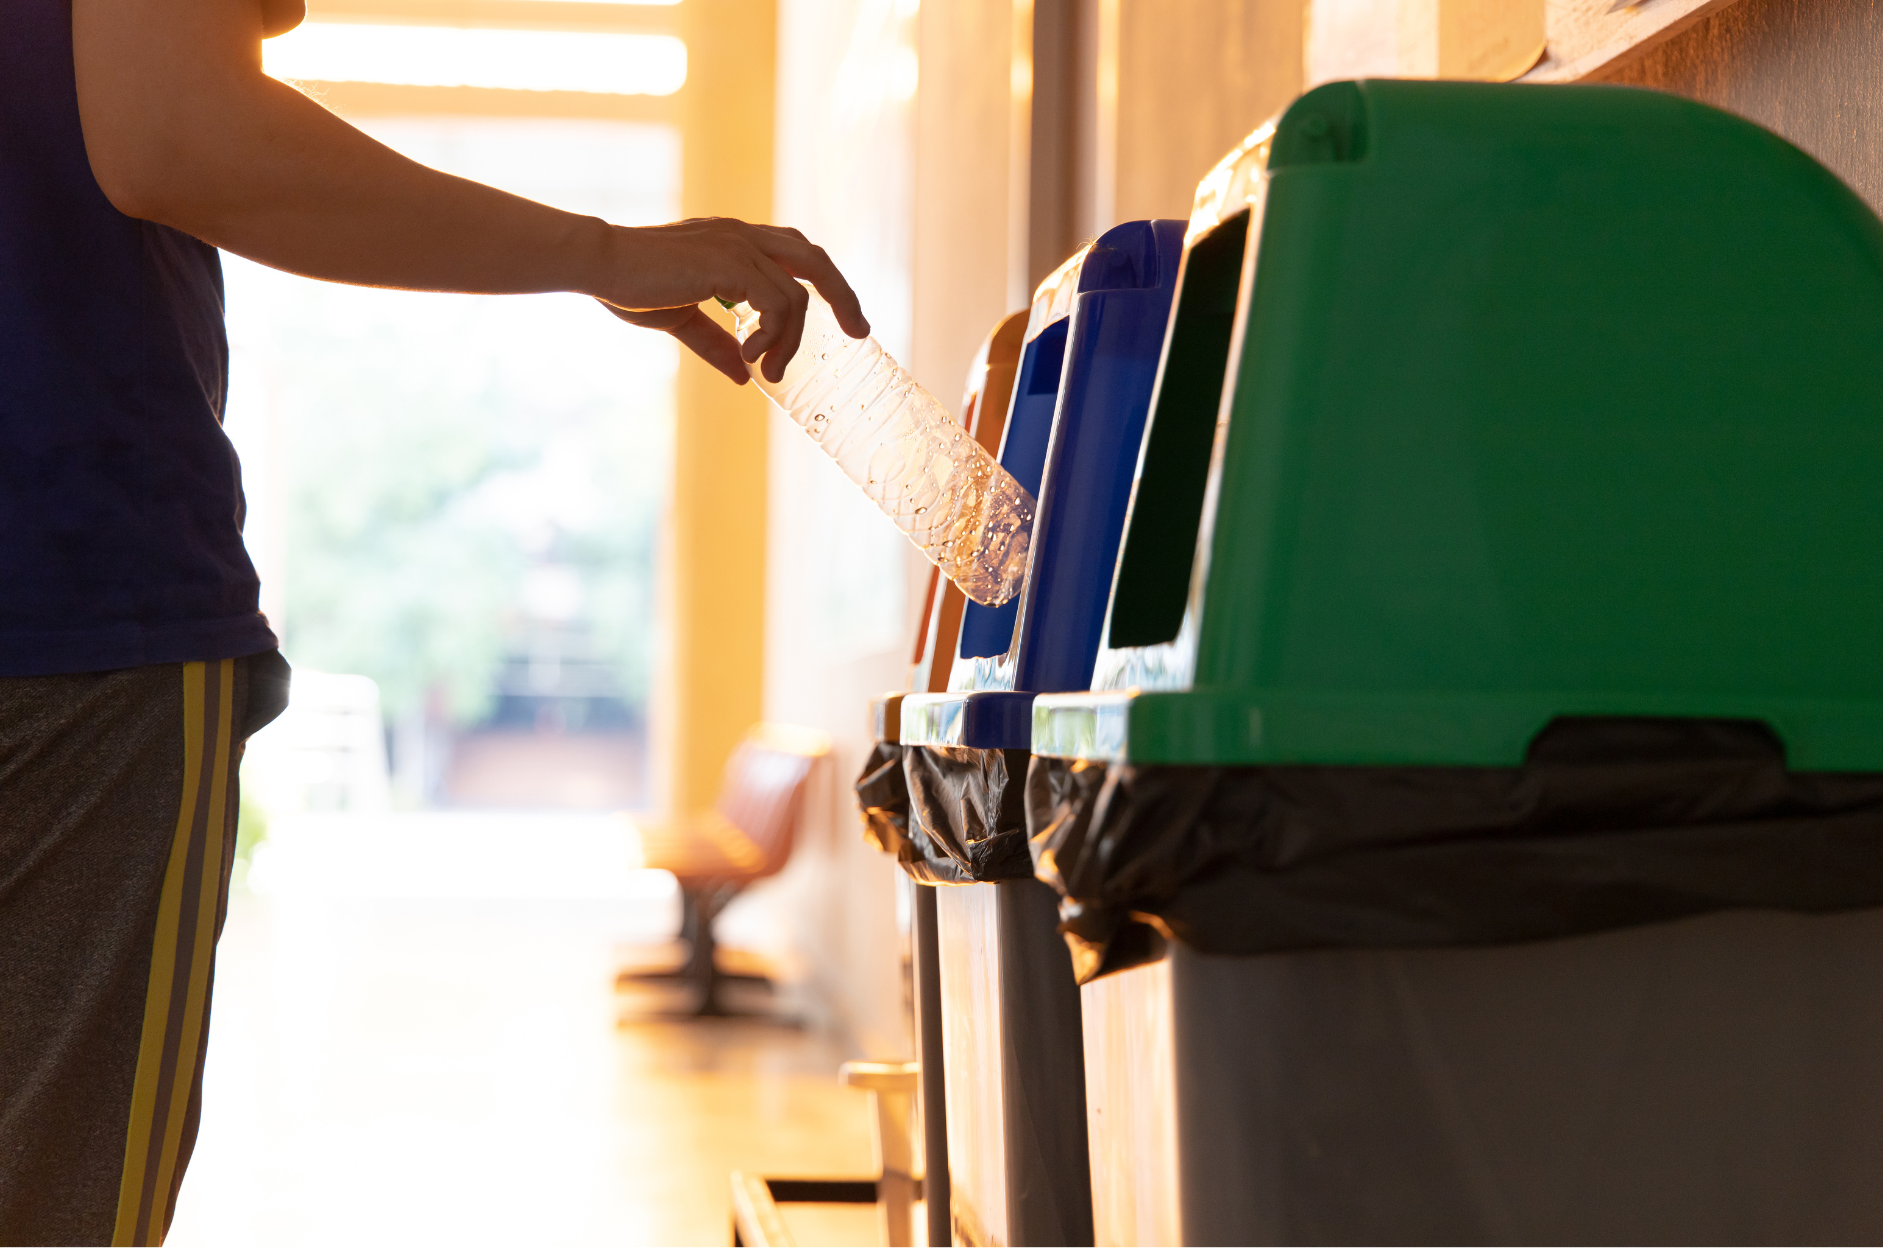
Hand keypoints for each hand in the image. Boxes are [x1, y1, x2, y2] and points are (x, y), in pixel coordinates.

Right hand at [597, 218, 868, 384]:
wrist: (599, 264)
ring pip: (798, 294)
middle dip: (843, 296)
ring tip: (770, 372)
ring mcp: (738, 246)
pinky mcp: (730, 264)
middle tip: (859, 334)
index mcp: (734, 241)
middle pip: (815, 258)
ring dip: (791, 341)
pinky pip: (778, 303)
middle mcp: (742, 236)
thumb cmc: (629, 285)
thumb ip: (716, 342)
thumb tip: (744, 376)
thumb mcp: (680, 319)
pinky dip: (775, 336)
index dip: (824, 281)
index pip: (796, 252)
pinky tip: (751, 357)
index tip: (843, 319)